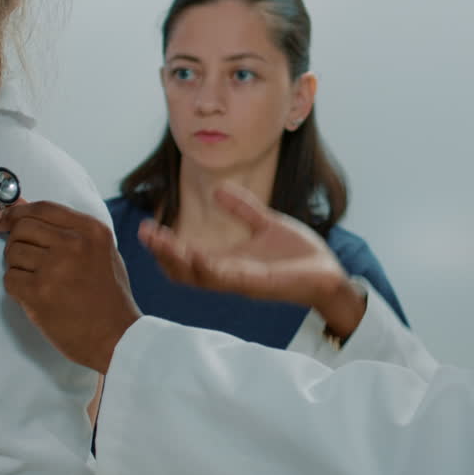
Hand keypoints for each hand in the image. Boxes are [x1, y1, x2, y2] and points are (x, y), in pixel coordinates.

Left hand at [0, 201, 140, 372]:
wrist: (117, 336)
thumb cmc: (109, 296)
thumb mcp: (100, 253)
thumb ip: (66, 229)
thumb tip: (20, 206)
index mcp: (92, 231)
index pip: (43, 208)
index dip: (18, 212)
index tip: (5, 220)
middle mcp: (74, 244)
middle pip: (23, 227)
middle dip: (15, 240)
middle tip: (23, 257)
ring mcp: (55, 268)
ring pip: (12, 252)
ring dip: (16, 265)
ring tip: (35, 279)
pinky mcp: (39, 292)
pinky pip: (9, 278)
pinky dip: (15, 286)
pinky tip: (33, 295)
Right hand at [139, 183, 364, 335]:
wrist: (329, 272)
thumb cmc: (299, 255)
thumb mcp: (266, 223)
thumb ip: (241, 208)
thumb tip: (217, 189)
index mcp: (228, 263)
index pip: (186, 259)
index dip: (164, 247)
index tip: (146, 228)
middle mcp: (229, 276)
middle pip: (185, 273)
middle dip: (162, 254)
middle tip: (144, 234)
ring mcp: (243, 283)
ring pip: (200, 277)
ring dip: (179, 260)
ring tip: (161, 241)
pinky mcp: (260, 285)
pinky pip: (229, 279)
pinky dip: (210, 269)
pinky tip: (196, 254)